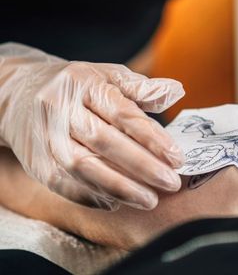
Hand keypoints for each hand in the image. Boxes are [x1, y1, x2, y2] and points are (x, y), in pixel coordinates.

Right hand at [0, 43, 184, 210]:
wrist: (21, 94)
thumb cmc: (80, 86)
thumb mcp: (109, 76)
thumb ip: (142, 88)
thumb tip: (176, 91)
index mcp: (85, 84)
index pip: (123, 113)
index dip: (152, 137)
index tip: (177, 157)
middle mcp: (62, 109)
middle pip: (104, 141)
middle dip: (141, 165)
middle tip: (171, 182)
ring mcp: (46, 136)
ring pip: (82, 166)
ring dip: (119, 187)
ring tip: (150, 200)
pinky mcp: (35, 161)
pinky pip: (62, 183)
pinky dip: (90, 196)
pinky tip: (117, 202)